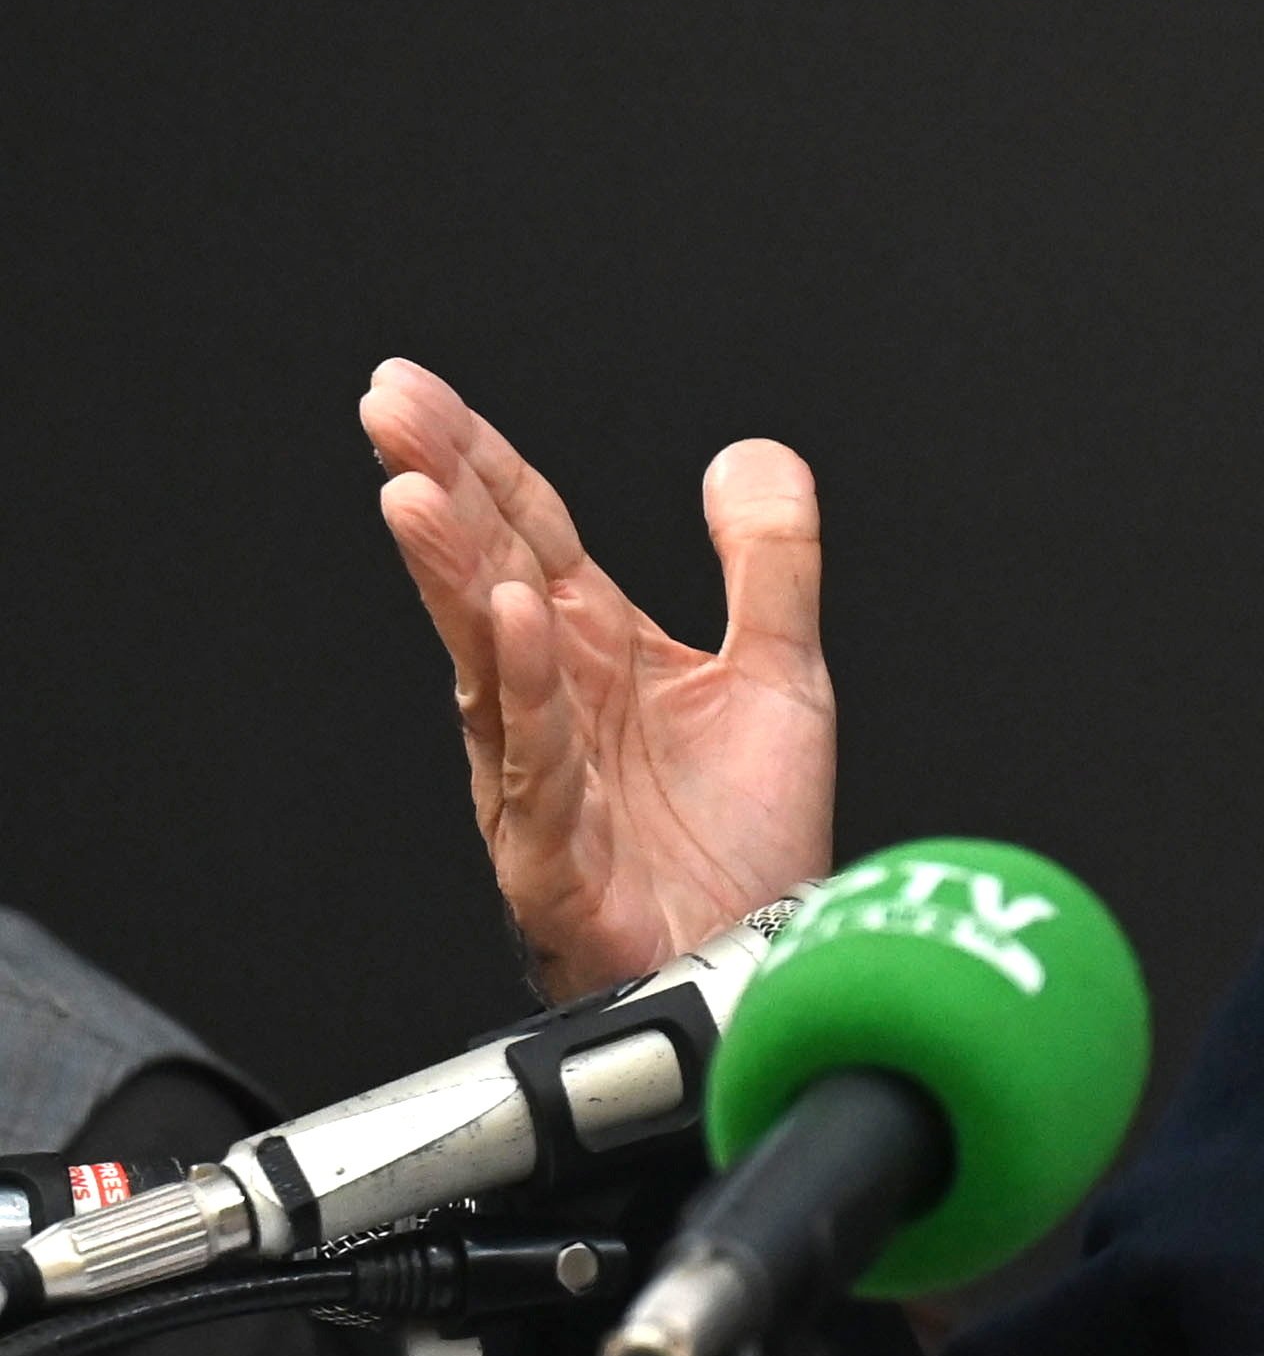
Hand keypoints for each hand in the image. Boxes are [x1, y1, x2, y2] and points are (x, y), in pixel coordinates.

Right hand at [361, 358, 837, 1000]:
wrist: (770, 965)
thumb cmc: (753, 846)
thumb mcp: (783, 677)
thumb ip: (771, 566)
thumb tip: (751, 456)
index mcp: (597, 652)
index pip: (526, 532)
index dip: (477, 459)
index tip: (413, 389)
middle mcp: (554, 706)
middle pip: (484, 578)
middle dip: (437, 492)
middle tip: (389, 414)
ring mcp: (542, 781)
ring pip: (487, 666)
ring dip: (451, 578)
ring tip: (419, 497)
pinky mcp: (556, 861)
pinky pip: (535, 768)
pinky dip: (526, 693)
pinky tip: (512, 623)